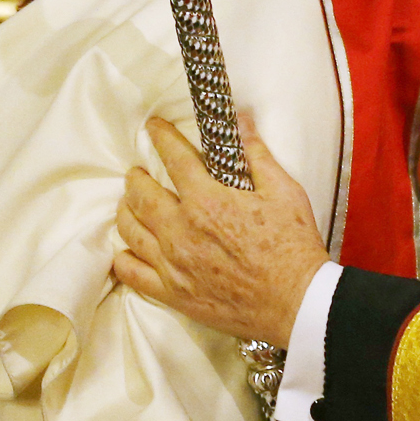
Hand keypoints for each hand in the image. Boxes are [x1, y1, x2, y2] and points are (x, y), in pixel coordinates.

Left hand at [115, 115, 330, 348]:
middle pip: (142, 195)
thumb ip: (257, 154)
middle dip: (136, 178)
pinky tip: (125, 249)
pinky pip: (132, 273)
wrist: (296, 300)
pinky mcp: (172, 293)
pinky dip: (123, 257)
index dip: (161, 138)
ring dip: (126, 210)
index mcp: (208, 201)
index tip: (153, 128)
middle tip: (137, 171)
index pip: (174, 159)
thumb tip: (241, 119)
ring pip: (131, 230)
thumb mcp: (284, 191)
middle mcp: (181, 230)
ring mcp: (172, 264)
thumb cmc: (293, 245)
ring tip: (129, 203)